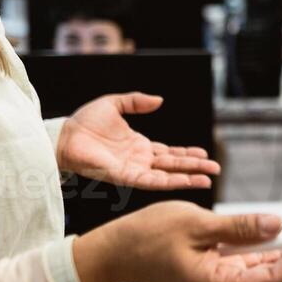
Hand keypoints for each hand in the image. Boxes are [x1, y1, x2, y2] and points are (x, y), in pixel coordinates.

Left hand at [57, 93, 218, 190]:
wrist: (65, 135)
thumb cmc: (84, 122)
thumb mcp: (114, 104)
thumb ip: (136, 102)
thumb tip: (159, 100)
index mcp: (138, 146)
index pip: (168, 153)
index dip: (186, 154)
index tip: (204, 154)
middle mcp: (139, 160)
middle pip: (173, 165)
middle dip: (194, 167)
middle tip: (216, 169)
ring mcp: (133, 170)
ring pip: (167, 176)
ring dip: (187, 177)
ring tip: (208, 179)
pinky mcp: (125, 177)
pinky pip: (152, 181)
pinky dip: (170, 182)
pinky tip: (186, 182)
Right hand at [73, 201, 281, 281]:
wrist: (115, 252)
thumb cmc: (146, 239)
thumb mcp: (196, 224)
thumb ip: (238, 228)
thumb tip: (277, 225)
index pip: (269, 278)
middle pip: (274, 278)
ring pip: (264, 272)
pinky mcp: (214, 274)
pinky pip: (248, 266)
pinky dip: (271, 256)